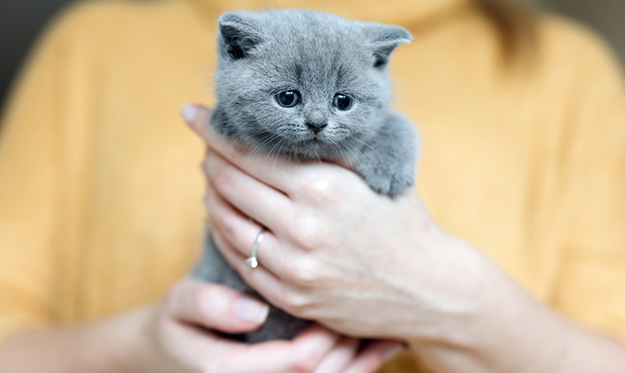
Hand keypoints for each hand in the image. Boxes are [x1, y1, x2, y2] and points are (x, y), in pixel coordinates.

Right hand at [125, 279, 402, 372]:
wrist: (166, 355)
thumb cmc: (175, 324)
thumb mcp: (176, 305)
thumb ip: (207, 304)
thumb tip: (254, 312)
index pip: (296, 363)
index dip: (322, 335)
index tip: (333, 299)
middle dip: (348, 344)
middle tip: (369, 304)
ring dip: (363, 359)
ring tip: (388, 325)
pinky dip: (361, 368)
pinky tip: (383, 346)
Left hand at [182, 104, 484, 341]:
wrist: (429, 288)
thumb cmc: (403, 221)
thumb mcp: (373, 171)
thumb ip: (329, 148)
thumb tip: (283, 119)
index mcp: (323, 187)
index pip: (248, 152)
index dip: (214, 131)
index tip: (195, 114)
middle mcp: (303, 227)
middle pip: (229, 184)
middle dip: (209, 159)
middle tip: (206, 146)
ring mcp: (294, 267)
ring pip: (227, 223)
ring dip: (212, 197)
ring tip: (211, 180)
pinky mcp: (292, 297)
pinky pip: (240, 261)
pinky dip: (225, 235)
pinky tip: (225, 218)